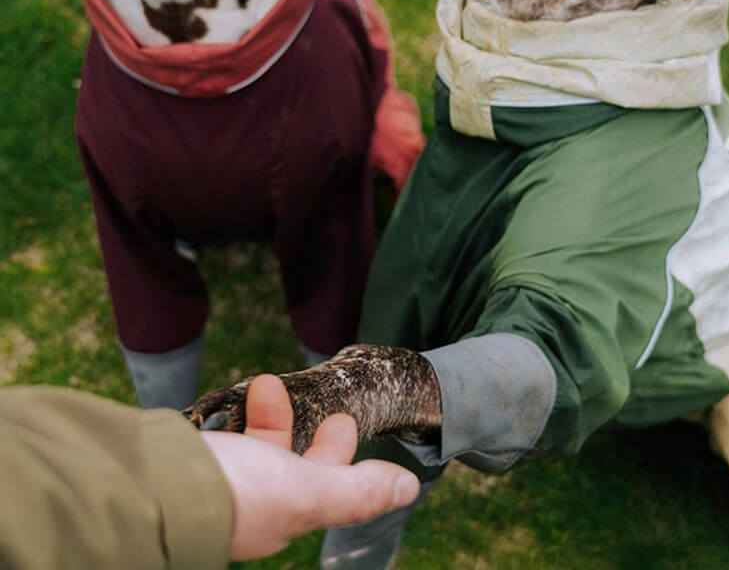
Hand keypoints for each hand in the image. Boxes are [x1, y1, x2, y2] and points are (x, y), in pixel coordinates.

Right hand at [202, 374, 419, 560]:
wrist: (146, 490)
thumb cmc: (233, 495)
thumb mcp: (306, 492)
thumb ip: (356, 491)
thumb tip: (409, 489)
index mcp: (281, 517)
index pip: (321, 487)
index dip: (338, 455)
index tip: (344, 420)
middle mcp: (250, 507)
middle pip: (286, 466)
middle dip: (302, 429)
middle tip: (308, 398)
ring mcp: (217, 486)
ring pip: (253, 450)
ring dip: (268, 416)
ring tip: (267, 384)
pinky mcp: (187, 465)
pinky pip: (219, 440)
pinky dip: (233, 417)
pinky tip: (232, 401)